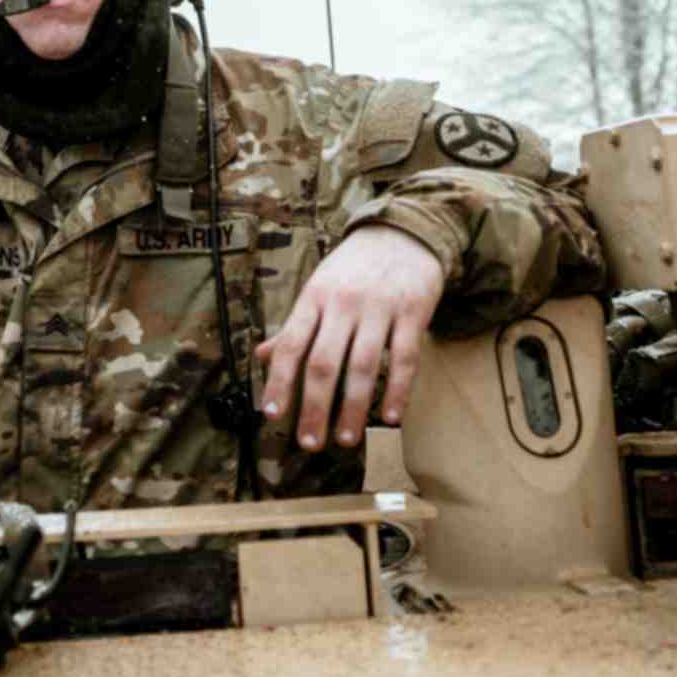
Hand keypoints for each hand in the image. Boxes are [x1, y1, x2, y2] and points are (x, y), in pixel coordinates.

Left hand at [253, 226, 443, 449]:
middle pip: (323, 362)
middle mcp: (343, 303)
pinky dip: (397, 391)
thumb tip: (264, 357)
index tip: (273, 415)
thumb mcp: (318, 289)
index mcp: (314, 298)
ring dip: (353, 407)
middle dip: (314, 407)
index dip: (279, 382)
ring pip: (362, 365)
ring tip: (345, 439)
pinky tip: (389, 417)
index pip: (291, 345)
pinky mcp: (412, 312)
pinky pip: (404, 358)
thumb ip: (295, 326)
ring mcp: (379, 308)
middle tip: (309, 443)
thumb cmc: (353, 269)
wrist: (402, 233)